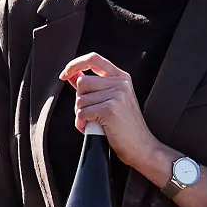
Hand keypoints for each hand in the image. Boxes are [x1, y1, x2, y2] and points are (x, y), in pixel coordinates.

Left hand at [58, 53, 161, 176]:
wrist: (141, 147)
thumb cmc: (125, 127)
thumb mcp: (112, 100)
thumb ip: (92, 86)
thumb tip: (72, 74)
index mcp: (121, 77)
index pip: (93, 59)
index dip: (75, 64)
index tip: (64, 75)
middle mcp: (120, 83)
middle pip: (82, 82)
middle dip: (80, 101)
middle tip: (90, 114)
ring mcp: (117, 95)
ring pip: (80, 100)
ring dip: (81, 115)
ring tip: (94, 123)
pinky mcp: (110, 109)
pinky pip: (82, 113)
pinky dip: (82, 124)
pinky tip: (92, 129)